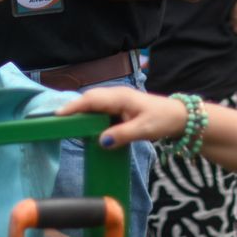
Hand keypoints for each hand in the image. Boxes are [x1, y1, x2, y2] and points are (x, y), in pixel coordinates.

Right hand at [57, 86, 187, 148]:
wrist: (179, 116)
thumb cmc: (162, 120)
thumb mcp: (143, 129)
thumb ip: (122, 135)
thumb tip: (101, 141)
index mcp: (119, 97)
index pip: (91, 100)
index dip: (73, 107)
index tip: (58, 115)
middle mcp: (115, 95)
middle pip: (89, 99)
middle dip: (73, 109)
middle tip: (57, 122)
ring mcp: (117, 100)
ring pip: (94, 104)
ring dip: (81, 113)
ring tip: (67, 126)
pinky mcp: (120, 107)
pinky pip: (100, 110)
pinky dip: (91, 117)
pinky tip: (87, 128)